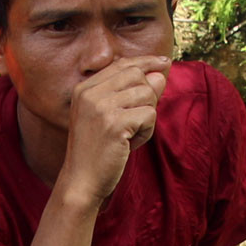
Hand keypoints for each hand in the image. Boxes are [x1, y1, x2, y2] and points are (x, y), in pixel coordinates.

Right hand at [59, 58, 171, 204]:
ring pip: (147, 93)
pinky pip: (149, 115)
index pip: (122, 64)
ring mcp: (100, 107)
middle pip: (137, 75)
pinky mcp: (114, 123)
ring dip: (147, 117)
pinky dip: (147, 132)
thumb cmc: (97, 152)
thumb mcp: (109, 118)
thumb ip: (131, 94)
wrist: (80, 183)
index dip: (146, 62)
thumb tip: (160, 74)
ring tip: (131, 135)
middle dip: (148, 96)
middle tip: (137, 121)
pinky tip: (130, 144)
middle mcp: (90, 93)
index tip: (164, 62)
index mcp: (84, 88)